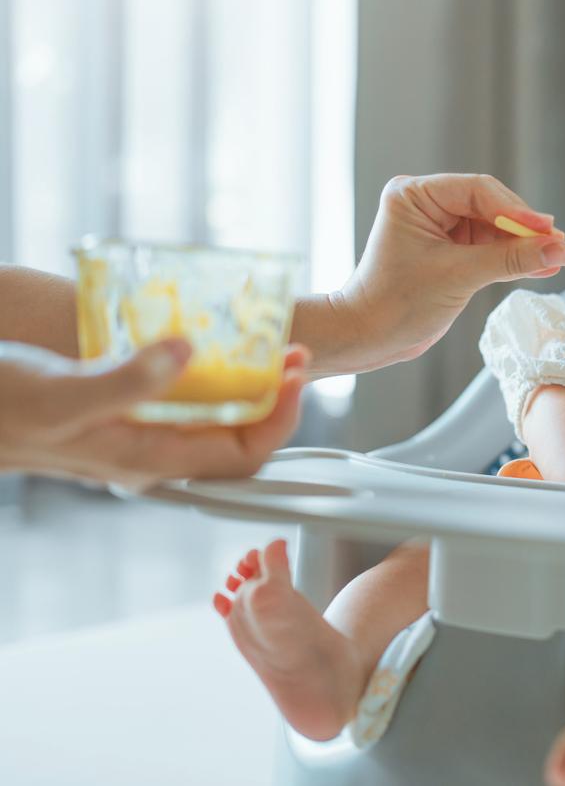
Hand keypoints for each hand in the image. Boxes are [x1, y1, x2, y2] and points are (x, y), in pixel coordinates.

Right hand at [0, 339, 307, 489]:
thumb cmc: (2, 404)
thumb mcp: (65, 393)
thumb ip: (128, 380)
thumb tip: (190, 355)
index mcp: (148, 458)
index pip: (244, 454)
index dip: (281, 417)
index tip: (296, 371)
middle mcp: (149, 453)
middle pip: (237, 439)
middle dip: (274, 398)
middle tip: (291, 352)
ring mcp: (135, 434)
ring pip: (211, 421)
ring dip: (246, 387)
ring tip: (265, 346)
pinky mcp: (119, 413)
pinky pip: (182, 403)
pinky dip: (208, 378)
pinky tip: (206, 346)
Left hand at [311, 173, 564, 374]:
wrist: (370, 337)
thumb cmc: (397, 302)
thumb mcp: (459, 276)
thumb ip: (510, 260)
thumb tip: (559, 250)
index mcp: (415, 194)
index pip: (478, 191)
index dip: (517, 210)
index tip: (548, 231)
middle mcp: (427, 203)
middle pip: (492, 207)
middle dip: (526, 229)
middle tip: (560, 246)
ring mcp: (441, 227)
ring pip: (495, 229)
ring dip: (525, 246)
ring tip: (560, 258)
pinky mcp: (451, 250)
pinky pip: (490, 248)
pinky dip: (514, 259)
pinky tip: (543, 266)